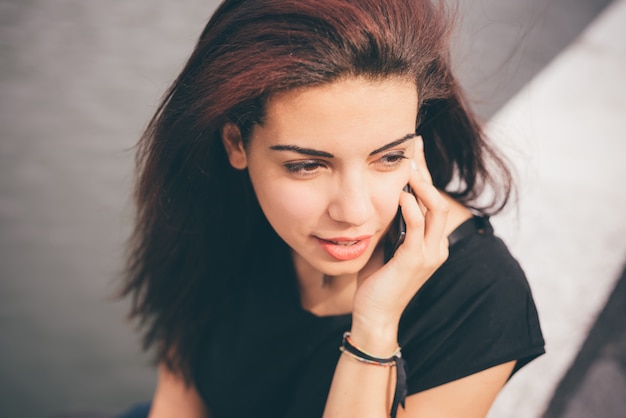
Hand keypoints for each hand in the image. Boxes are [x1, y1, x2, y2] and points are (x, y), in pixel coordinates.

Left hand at [351, 136, 449, 352]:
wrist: (374, 314)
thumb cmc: (377, 280)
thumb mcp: (386, 244)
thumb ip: (392, 223)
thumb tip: (383, 194)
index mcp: (431, 241)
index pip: (432, 200)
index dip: (424, 173)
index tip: (414, 148)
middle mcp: (437, 245)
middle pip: (438, 198)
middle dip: (425, 171)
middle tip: (412, 146)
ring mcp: (430, 254)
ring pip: (436, 209)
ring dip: (422, 185)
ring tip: (406, 165)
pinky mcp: (415, 260)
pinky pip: (418, 226)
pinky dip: (411, 207)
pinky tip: (400, 193)